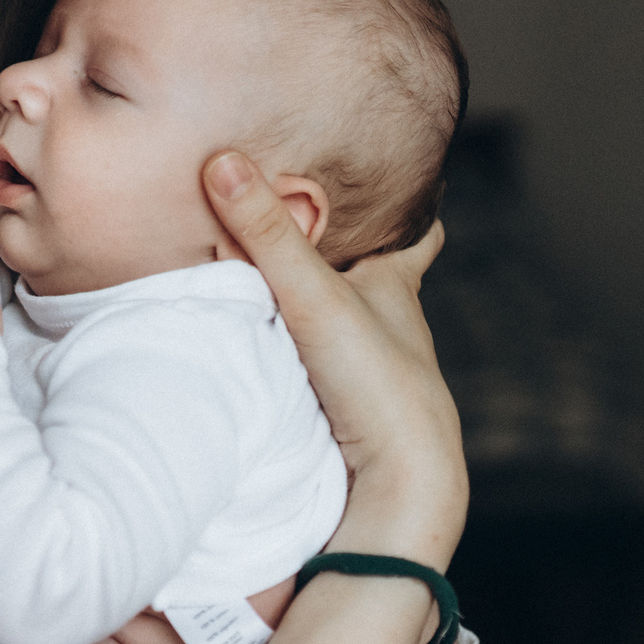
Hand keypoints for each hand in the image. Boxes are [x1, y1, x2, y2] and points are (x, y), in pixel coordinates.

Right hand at [202, 152, 465, 566]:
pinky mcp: (351, 410)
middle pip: (379, 277)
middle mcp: (395, 325)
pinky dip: (307, 350)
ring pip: (352, 324)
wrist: (400, 482)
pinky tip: (280, 349)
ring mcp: (375, 371)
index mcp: (398, 287)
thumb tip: (223, 161)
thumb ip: (268, 234)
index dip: (417, 208)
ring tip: (292, 276)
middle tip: (324, 221)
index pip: (420, 233)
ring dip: (327, 303)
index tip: (413, 177)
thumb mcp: (316, 296)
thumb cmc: (378, 381)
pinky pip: (326, 365)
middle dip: (356, 250)